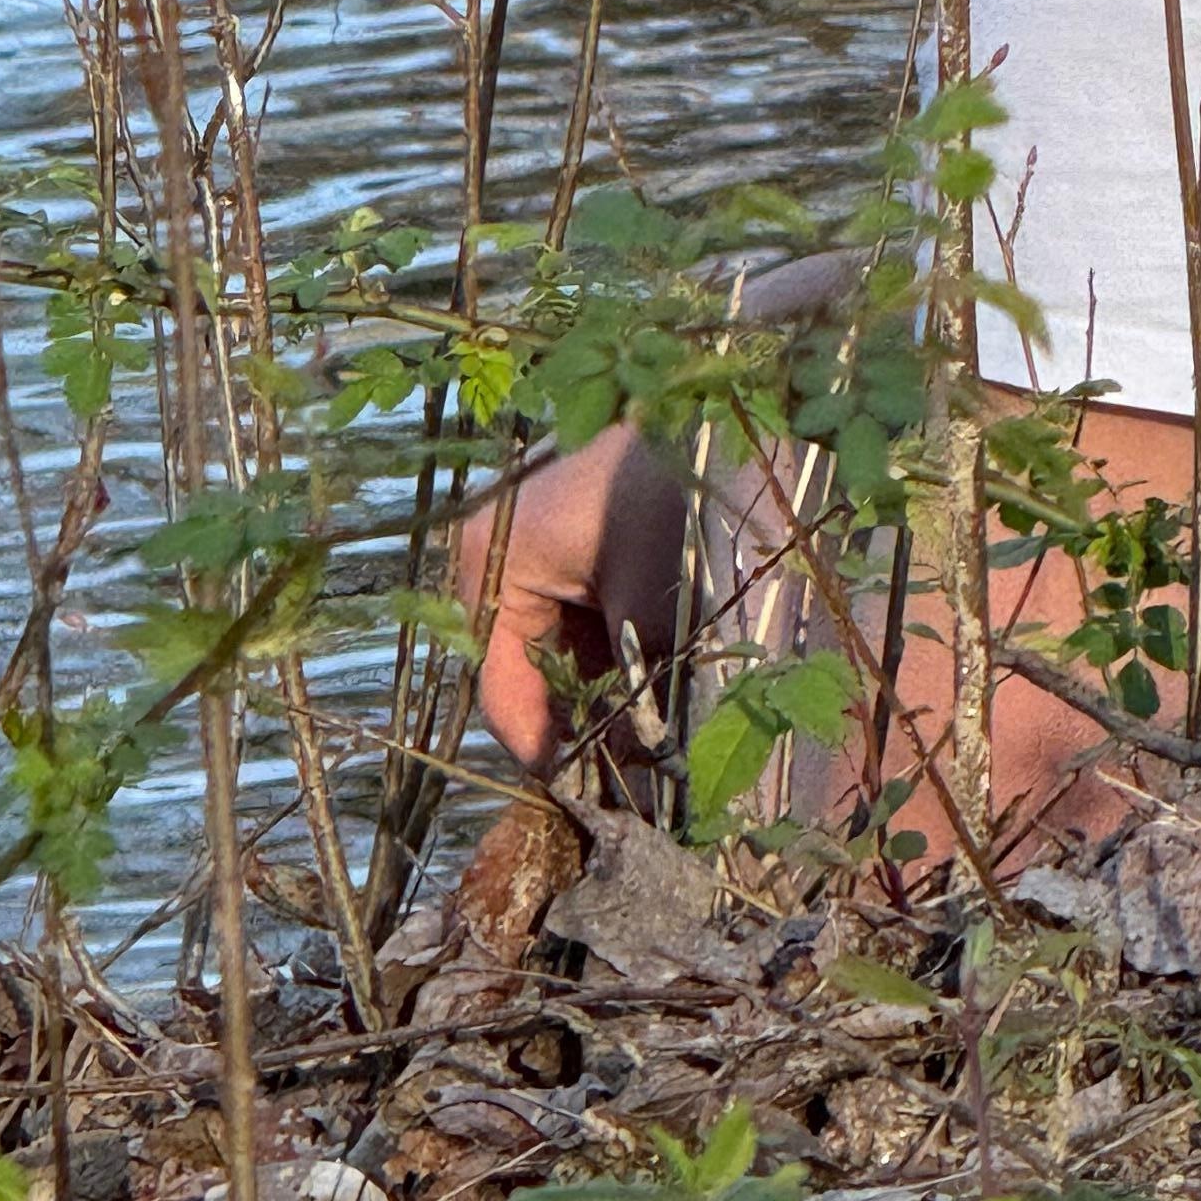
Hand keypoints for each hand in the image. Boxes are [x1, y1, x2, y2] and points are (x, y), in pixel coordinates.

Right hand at [460, 425, 689, 774]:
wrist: (707, 401)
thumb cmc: (667, 482)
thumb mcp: (651, 587)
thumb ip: (637, 680)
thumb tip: (641, 768)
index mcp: (494, 564)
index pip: (500, 689)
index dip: (543, 751)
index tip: (589, 798)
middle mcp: (500, 560)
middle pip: (530, 673)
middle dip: (579, 727)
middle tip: (632, 782)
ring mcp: (536, 552)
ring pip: (562, 653)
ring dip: (602, 696)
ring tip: (653, 745)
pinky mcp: (576, 546)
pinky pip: (585, 621)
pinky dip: (617, 657)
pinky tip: (657, 689)